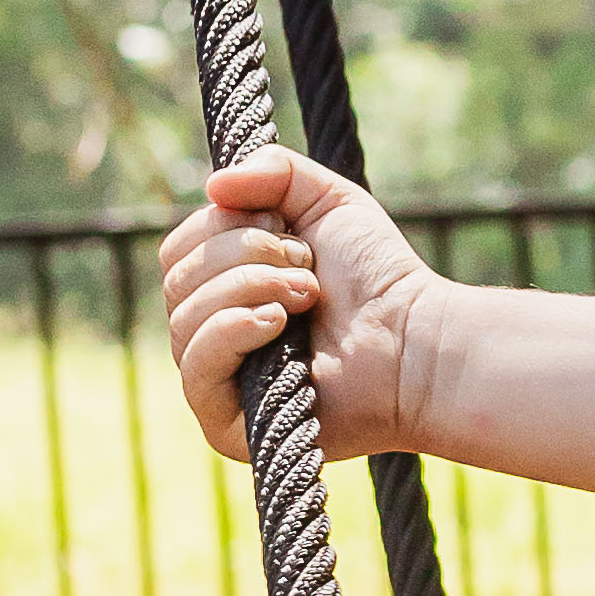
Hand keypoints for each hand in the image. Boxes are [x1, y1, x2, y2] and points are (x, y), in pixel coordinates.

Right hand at [158, 149, 446, 463]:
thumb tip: (213, 185)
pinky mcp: (226, 425)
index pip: (180, 248)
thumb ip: (274, 170)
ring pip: (183, 316)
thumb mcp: (327, 200)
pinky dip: (231, 331)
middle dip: (246, 255)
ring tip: (308, 295)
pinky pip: (195, 368)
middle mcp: (211, 335)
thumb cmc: (378, 278)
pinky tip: (276, 323)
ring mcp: (217, 383)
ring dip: (251, 288)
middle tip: (308, 268)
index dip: (226, 225)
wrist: (418, 342)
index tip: (290, 230)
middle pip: (177, 278)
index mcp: (223, 289)